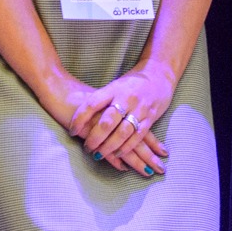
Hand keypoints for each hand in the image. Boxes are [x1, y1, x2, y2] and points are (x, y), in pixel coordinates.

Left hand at [73, 63, 173, 177]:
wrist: (159, 74)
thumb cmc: (131, 83)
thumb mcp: (115, 86)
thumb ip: (102, 100)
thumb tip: (79, 116)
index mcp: (113, 88)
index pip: (92, 103)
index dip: (80, 118)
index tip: (72, 131)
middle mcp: (125, 98)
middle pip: (107, 121)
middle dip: (95, 138)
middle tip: (87, 148)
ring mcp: (139, 108)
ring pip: (122, 132)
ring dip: (109, 146)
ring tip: (99, 155)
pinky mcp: (150, 117)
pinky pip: (137, 136)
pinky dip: (127, 147)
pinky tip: (117, 155)